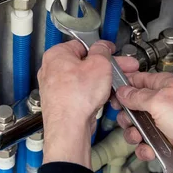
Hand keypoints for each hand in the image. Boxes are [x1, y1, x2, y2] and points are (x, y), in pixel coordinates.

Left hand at [38, 40, 138, 167]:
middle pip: (84, 64)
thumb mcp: (99, 64)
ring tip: (117, 85)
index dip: (100, 49)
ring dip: (102, 82)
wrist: (69, 128)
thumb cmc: (77, 97)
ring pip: (84, 80)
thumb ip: (103, 51)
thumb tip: (102, 46)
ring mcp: (55, 88)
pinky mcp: (61, 103)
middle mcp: (51, 70)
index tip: (112, 53)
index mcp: (56, 55)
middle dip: (106, 67)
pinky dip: (93, 95)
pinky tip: (106, 98)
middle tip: (121, 69)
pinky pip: (80, 94)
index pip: (82, 45)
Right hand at [113, 72, 172, 164]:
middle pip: (134, 106)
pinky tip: (149, 150)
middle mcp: (164, 100)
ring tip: (139, 139)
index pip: (135, 80)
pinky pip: (151, 141)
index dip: (122, 89)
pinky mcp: (170, 137)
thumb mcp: (160, 101)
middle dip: (128, 117)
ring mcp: (166, 119)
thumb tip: (123, 91)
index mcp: (162, 84)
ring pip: (140, 126)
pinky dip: (146, 148)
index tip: (112, 99)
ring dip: (135, 135)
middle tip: (129, 123)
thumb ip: (138, 97)